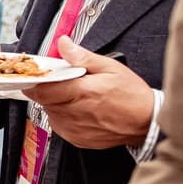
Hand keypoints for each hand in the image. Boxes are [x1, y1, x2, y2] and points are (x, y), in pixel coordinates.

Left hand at [22, 36, 154, 148]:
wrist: (147, 122)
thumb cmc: (132, 96)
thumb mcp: (110, 67)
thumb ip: (82, 57)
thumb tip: (64, 44)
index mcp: (81, 92)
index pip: (41, 89)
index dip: (36, 81)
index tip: (38, 75)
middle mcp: (74, 113)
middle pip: (43, 100)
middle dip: (48, 89)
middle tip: (63, 82)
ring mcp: (73, 128)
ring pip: (49, 112)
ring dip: (56, 102)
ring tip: (76, 96)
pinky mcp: (75, 139)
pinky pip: (58, 124)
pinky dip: (63, 115)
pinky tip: (80, 109)